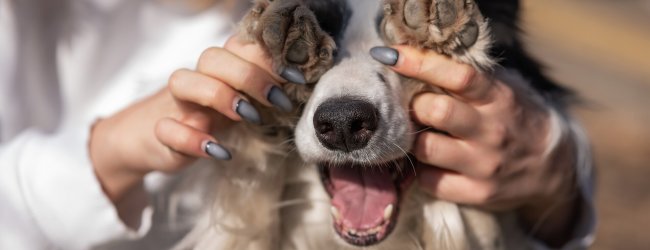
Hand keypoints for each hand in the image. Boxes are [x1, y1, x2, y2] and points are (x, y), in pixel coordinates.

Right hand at [90, 35, 297, 204]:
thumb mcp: (237, 102)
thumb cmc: (208, 117)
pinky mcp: (162, 132)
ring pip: (182, 80)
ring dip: (218, 94)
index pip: (239, 46)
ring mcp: (177, 104)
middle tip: (277, 101)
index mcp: (220, 70)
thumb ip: (263, 92)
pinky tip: (219, 152)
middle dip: (248, 75)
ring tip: (247, 117)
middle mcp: (198, 79)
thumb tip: (301, 89)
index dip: (268, 57)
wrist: (154, 138)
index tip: (296, 79)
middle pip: (212, 57)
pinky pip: (166, 128)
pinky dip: (192, 139)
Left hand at [371, 46, 579, 245]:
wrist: (552, 168)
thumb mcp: (503, 90)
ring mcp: (485, 165)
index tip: (390, 55)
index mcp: (499, 98)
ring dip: (413, 139)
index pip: (458, 76)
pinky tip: (432, 163)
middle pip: (435, 111)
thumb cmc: (514, 117)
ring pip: (425, 148)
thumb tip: (415, 59)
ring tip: (421, 135)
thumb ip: (467, 78)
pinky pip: (429, 181)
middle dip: (414, 105)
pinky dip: (422, 170)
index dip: (420, 63)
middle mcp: (492, 131)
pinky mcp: (477, 193)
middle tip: (414, 107)